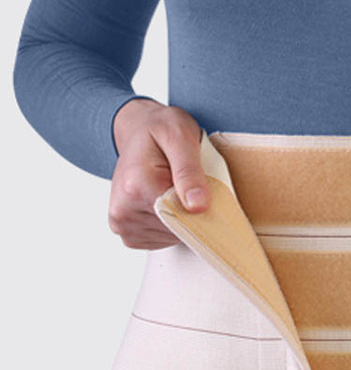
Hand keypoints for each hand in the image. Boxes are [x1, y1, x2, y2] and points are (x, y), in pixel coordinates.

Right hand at [109, 98, 209, 249]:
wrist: (136, 130)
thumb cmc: (160, 129)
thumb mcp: (180, 136)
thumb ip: (189, 171)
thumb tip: (198, 206)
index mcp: (136, 187)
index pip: (183, 218)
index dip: (202, 210)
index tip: (208, 192)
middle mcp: (122, 210)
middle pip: (178, 230)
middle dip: (192, 214)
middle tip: (190, 187)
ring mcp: (122, 225)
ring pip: (172, 237)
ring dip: (182, 219)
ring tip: (175, 191)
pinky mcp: (127, 232)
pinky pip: (162, 240)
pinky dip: (172, 226)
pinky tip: (168, 203)